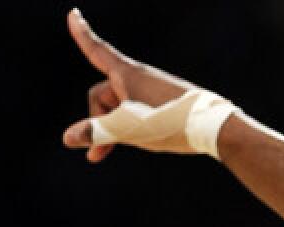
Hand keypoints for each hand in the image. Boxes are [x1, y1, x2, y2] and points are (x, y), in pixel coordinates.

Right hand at [62, 8, 196, 161]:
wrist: (216, 128)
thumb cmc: (170, 124)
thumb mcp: (128, 129)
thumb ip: (96, 132)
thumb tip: (67, 137)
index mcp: (127, 74)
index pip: (96, 50)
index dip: (81, 33)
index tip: (73, 13)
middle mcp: (139, 77)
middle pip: (103, 95)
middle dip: (97, 123)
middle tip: (97, 153)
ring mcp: (153, 90)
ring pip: (121, 109)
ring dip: (114, 131)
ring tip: (115, 155)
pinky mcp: (166, 103)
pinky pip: (138, 113)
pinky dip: (132, 129)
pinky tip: (142, 142)